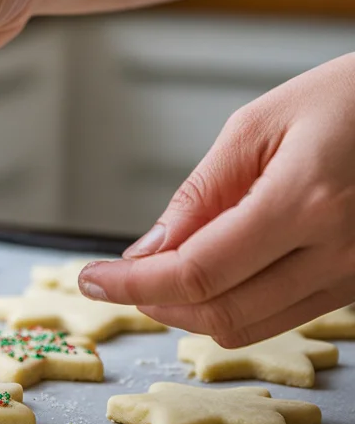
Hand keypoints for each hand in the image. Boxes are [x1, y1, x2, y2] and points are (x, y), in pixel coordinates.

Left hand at [78, 54, 354, 346]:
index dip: (135, 284)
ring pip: (252, 325)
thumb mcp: (259, 125)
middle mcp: (338, 251)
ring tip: (158, 275)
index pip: (199, 270)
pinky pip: (283, 315)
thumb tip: (150, 251)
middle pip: (222, 312)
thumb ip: (201, 194)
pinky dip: (234, 304)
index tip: (93, 279)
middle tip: (120, 278)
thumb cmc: (349, 98)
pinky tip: (211, 273)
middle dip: (156, 302)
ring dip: (191, 310)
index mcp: (307, 201)